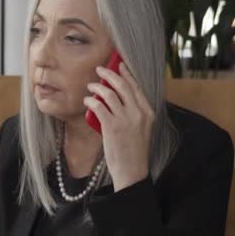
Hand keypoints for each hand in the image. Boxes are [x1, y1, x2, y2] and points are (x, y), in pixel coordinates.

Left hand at [83, 62, 153, 191]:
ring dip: (97, 87)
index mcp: (148, 112)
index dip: (126, 73)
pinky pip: (99, 106)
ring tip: (90, 86)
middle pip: (123, 85)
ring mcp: (125, 119)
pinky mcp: (112, 126)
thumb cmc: (133, 150)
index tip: (119, 64)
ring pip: (109, 93)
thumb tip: (115, 97)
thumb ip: (133, 113)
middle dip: (109, 74)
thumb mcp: (141, 128)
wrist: (132, 171)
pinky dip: (91, 100)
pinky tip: (87, 101)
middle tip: (99, 69)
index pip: (136, 87)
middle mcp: (138, 113)